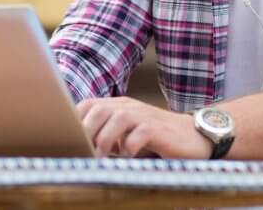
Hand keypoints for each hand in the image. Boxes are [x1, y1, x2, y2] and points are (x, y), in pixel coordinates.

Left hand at [77, 96, 211, 158]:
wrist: (193, 136)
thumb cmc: (156, 139)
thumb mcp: (127, 134)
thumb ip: (107, 136)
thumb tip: (81, 149)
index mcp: (118, 106)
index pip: (88, 105)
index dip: (75, 121)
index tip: (69, 141)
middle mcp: (129, 106)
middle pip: (99, 109)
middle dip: (87, 131)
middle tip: (84, 152)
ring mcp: (144, 115)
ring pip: (118, 117)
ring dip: (106, 139)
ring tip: (102, 158)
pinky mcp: (159, 129)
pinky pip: (141, 132)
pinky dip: (131, 145)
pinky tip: (128, 156)